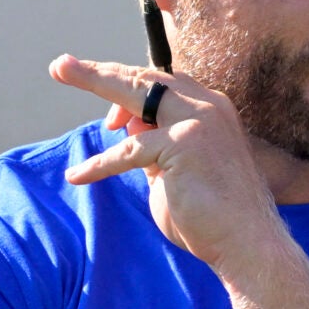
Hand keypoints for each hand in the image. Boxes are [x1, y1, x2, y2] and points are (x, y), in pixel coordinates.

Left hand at [51, 54, 286, 281]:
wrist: (248, 243)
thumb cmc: (213, 215)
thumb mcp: (175, 171)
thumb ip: (154, 148)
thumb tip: (127, 130)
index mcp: (212, 111)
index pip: (164, 84)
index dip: (128, 84)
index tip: (99, 87)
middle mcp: (209, 107)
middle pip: (147, 78)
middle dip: (102, 70)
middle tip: (62, 64)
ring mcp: (199, 122)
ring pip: (136, 93)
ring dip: (94, 80)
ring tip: (60, 70)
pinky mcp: (184, 144)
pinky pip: (129, 150)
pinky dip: (100, 164)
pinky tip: (78, 175)